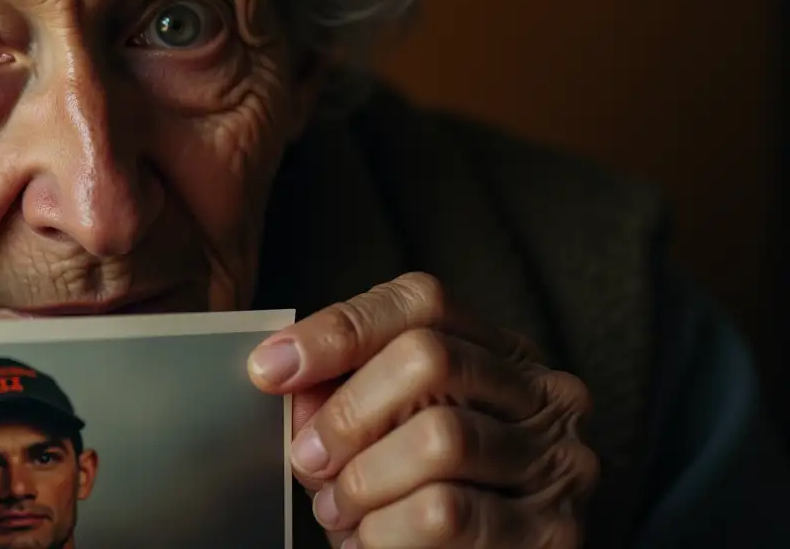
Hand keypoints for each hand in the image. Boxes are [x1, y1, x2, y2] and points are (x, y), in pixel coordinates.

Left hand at [247, 273, 596, 548]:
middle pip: (428, 358)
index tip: (270, 371)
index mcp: (499, 351)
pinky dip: (386, 531)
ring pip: (440, 438)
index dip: (338, 331)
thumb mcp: (379, 431)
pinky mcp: (554, 530)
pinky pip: (447, 513)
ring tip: (338, 511)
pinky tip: (368, 542)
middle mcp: (543, 393)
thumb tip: (283, 372)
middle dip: (349, 412)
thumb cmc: (417, 499)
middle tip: (309, 460)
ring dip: (364, 481)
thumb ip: (341, 391)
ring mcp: (558, 459)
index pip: (421, 303)